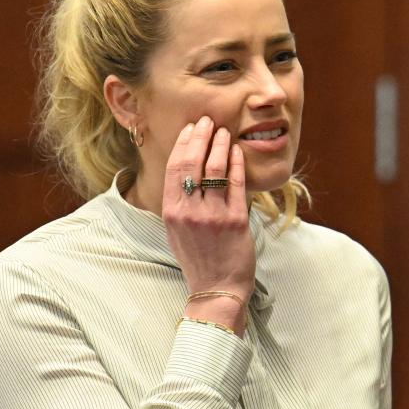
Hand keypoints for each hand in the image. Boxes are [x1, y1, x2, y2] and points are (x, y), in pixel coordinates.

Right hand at [162, 115, 253, 334]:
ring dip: (220, 145)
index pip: (174, 168)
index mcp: (171, 212)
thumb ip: (180, 202)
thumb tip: (187, 170)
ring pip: (215, 169)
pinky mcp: (235, 220)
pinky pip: (235, 184)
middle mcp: (189, 212)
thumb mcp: (177, 230)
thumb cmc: (198, 258)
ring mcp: (212, 215)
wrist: (217, 288)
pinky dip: (236, 164)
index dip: (183, 144)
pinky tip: (237, 152)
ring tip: (224, 132)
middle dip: (200, 136)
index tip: (190, 128)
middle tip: (208, 121)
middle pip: (192, 163)